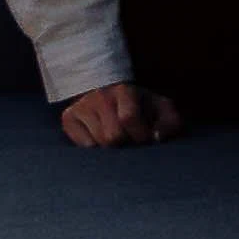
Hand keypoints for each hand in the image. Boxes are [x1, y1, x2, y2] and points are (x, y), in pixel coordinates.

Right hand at [60, 84, 180, 147]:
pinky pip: (82, 146)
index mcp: (124, 90)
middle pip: (112, 136)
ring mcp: (81, 106)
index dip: (140, 135)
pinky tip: (100, 138)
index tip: (145, 138)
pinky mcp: (68, 118)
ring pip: (97, 143)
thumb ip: (170, 122)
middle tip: (129, 138)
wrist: (109, 90)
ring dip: (110, 147)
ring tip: (116, 136)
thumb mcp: (160, 108)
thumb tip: (157, 138)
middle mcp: (99, 96)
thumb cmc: (140, 106)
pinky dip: (94, 147)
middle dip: (125, 142)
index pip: (128, 118)